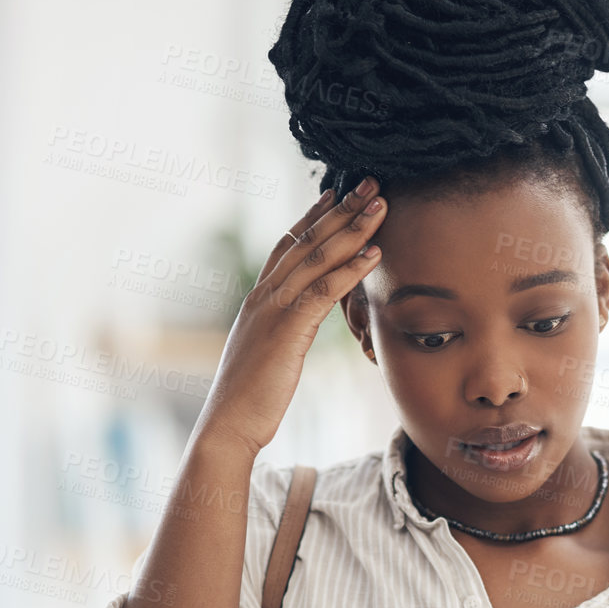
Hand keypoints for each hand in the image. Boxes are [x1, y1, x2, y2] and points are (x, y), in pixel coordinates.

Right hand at [198, 178, 387, 456]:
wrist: (228, 424)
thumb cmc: (250, 398)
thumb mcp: (269, 354)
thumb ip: (283, 330)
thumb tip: (298, 325)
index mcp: (259, 299)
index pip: (288, 245)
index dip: (313, 217)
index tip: (337, 193)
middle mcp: (264, 296)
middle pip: (306, 241)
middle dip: (340, 209)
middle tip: (369, 182)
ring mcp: (272, 310)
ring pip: (316, 258)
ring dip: (352, 229)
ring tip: (380, 205)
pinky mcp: (286, 330)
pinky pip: (323, 291)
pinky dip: (350, 269)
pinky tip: (374, 253)